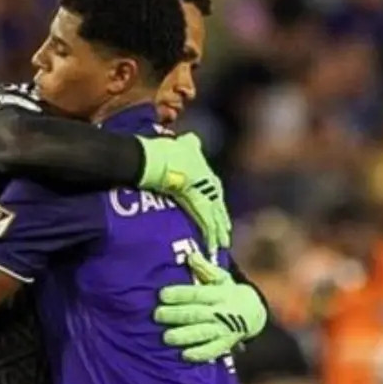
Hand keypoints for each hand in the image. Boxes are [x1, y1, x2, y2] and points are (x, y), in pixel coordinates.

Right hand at [137, 133, 231, 255]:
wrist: (157, 159)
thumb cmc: (164, 150)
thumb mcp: (182, 142)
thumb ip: (190, 142)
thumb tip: (192, 138)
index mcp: (203, 168)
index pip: (212, 188)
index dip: (215, 201)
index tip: (218, 211)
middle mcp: (207, 181)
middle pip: (216, 203)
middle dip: (221, 218)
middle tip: (226, 232)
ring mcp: (204, 192)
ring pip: (214, 215)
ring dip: (218, 231)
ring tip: (222, 245)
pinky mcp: (197, 202)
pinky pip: (206, 221)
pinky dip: (211, 234)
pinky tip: (214, 245)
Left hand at [153, 251, 266, 362]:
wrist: (254, 313)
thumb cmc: (228, 292)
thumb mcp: (221, 277)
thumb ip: (205, 268)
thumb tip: (190, 256)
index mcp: (220, 293)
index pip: (198, 293)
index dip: (180, 294)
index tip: (162, 294)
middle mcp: (222, 312)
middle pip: (197, 314)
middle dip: (176, 315)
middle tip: (157, 315)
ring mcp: (224, 330)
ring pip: (202, 334)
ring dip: (184, 336)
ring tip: (166, 337)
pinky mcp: (225, 345)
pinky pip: (212, 351)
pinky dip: (199, 354)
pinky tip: (184, 355)